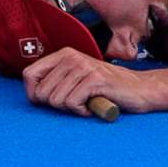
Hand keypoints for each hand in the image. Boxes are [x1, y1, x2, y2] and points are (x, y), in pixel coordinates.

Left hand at [22, 50, 151, 117]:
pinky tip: (92, 106)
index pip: (28, 75)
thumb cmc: (106, 88)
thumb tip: (32, 94)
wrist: (139, 89)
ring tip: (86, 102)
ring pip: (56, 100)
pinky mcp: (95, 80)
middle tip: (75, 102)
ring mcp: (84, 67)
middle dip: (56, 105)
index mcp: (64, 55)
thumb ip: (56, 81)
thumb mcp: (77, 79)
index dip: (34, 94)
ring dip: (71, 109)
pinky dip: (82, 111)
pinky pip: (72, 103)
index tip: (49, 101)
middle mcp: (72, 57)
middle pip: (41, 92)